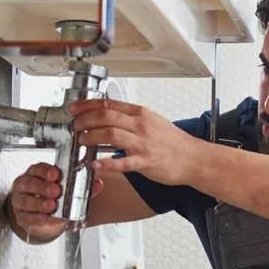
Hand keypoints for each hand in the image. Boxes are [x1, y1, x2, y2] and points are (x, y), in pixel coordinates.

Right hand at [6, 162, 101, 241]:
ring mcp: (20, 201)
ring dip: (39, 203)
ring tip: (51, 205)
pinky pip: (27, 217)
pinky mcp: (21, 216)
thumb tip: (98, 184)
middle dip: (43, 187)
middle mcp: (25, 185)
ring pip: (26, 200)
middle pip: (29, 183)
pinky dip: (37, 218)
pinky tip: (45, 218)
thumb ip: (82, 186)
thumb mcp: (67, 188)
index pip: (38, 168)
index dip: (46, 171)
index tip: (56, 174)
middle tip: (56, 190)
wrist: (42, 214)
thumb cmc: (53, 196)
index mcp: (35, 173)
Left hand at [68, 98, 202, 186]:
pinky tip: (96, 164)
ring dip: (91, 137)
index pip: (109, 104)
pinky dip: (107, 163)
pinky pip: (124, 162)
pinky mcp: (146, 162)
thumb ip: (132, 119)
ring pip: (111, 134)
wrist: (194, 158)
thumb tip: (110, 117)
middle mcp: (141, 125)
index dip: (87, 105)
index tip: (74, 109)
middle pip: (106, 116)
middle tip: (75, 126)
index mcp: (141, 114)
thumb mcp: (152, 121)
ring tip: (82, 141)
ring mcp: (143, 143)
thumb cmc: (174, 143)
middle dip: (85, 120)